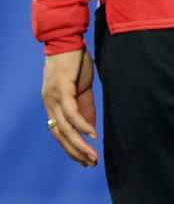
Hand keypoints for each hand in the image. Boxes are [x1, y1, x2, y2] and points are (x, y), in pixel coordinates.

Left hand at [42, 48, 98, 166]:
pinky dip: (82, 125)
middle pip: (61, 135)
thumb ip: (85, 107)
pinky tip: (92, 134)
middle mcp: (50, 104)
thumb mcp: (82, 88)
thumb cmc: (75, 62)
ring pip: (65, 129)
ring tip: (92, 156)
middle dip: (76, 152)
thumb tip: (89, 128)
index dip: (71, 148)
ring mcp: (54, 98)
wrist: (68, 40)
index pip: (60, 133)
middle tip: (91, 164)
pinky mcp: (62, 89)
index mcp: (54, 104)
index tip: (85, 160)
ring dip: (80, 144)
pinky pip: (72, 113)